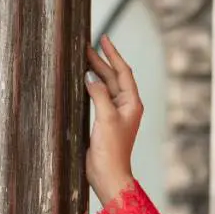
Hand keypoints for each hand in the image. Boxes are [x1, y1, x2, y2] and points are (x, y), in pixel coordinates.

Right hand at [85, 35, 143, 204]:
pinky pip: (98, 97)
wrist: (108, 174)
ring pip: (105, 86)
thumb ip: (99, 94)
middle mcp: (126, 106)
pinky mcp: (104, 121)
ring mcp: (115, 113)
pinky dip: (91, 86)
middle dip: (101, 61)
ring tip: (83, 57)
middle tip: (86, 46)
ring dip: (95, 72)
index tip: (104, 39)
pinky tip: (82, 80)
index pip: (123, 72)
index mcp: (132, 103)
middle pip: (114, 77)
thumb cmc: (112, 150)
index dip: (113, 55)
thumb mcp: (106, 117)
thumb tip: (90, 75)